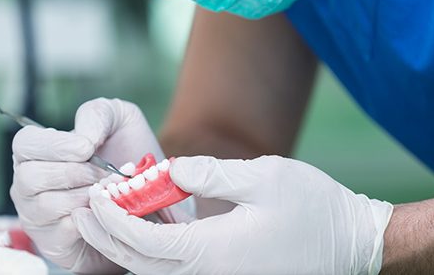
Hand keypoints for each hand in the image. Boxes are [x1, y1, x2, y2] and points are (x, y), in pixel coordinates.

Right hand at [11, 98, 192, 273]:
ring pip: (46, 205)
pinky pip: (62, 231)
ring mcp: (37, 215)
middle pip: (30, 176)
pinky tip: (109, 210)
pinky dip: (91, 219)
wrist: (149, 195)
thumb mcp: (119, 121)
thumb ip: (97, 115)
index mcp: (39, 151)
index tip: (86, 148)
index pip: (24, 143)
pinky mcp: (54, 242)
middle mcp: (29, 183)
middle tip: (105, 174)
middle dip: (75, 172)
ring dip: (86, 196)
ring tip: (111, 191)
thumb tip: (83, 137)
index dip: (53, 145)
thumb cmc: (128, 155)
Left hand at [73, 155, 392, 274]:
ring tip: (106, 217)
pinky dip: (152, 251)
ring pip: (156, 271)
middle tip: (84, 210)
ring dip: (127, 245)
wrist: (349, 243)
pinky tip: (146, 227)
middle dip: (108, 237)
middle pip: (142, 264)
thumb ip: (210, 174)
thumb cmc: (311, 207)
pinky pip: (177, 269)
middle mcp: (212, 273)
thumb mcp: (264, 176)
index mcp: (216, 251)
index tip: (97, 197)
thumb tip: (170, 169)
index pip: (146, 241)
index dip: (115, 220)